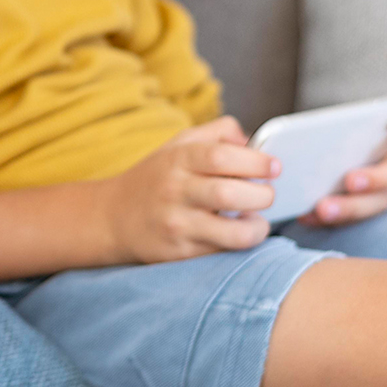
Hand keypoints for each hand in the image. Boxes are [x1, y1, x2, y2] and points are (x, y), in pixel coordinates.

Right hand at [99, 117, 277, 262]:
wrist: (112, 217)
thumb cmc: (155, 178)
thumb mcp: (177, 144)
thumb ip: (217, 133)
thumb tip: (252, 141)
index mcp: (177, 159)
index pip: (222, 156)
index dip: (256, 161)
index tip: (274, 167)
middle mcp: (175, 191)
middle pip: (230, 194)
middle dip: (262, 195)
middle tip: (267, 194)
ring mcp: (177, 224)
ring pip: (233, 232)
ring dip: (257, 227)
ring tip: (257, 220)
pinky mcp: (180, 253)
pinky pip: (222, 252)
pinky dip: (239, 244)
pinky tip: (238, 233)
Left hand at [293, 110, 386, 226]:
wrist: (308, 153)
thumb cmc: (322, 131)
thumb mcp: (321, 126)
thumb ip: (320, 129)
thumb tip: (295, 148)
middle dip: (379, 177)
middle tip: (351, 180)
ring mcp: (384, 187)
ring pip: (380, 200)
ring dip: (352, 205)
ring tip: (323, 207)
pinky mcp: (363, 208)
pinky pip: (353, 218)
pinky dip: (330, 218)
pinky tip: (307, 216)